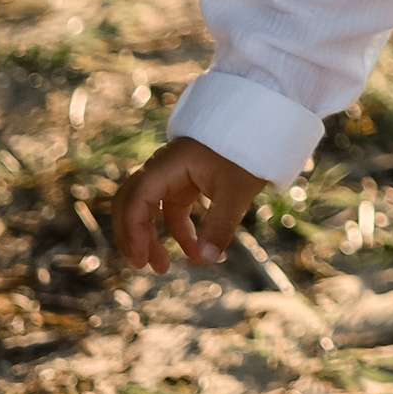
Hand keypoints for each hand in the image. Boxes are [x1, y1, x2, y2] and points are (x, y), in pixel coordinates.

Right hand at [112, 135, 266, 274]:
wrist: (262, 126)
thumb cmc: (248, 152)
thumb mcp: (236, 191)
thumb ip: (220, 225)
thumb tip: (206, 259)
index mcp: (169, 164)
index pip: (136, 199)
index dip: (133, 231)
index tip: (142, 259)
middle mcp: (163, 167)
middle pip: (130, 202)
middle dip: (131, 234)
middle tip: (142, 264)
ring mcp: (172, 175)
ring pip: (147, 208)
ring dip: (150, 236)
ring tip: (162, 267)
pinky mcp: (185, 182)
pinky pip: (170, 210)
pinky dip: (175, 231)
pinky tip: (193, 252)